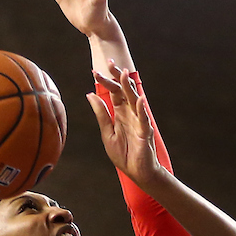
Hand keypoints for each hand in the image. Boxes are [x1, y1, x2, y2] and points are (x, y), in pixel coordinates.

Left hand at [88, 65, 159, 187]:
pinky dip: (142, 109)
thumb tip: (90, 95)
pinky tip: (140, 99)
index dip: (106, 81)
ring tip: (124, 74)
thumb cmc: (124, 155)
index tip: (95, 71)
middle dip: (117, 77)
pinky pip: (144, 119)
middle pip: (124, 91)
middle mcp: (130, 113)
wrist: (138, 172)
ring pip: (134, 100)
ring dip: (129, 87)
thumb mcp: (107, 133)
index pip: (113, 92)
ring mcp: (139, 121)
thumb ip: (101, 114)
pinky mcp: (145, 132)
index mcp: (120, 113)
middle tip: (109, 62)